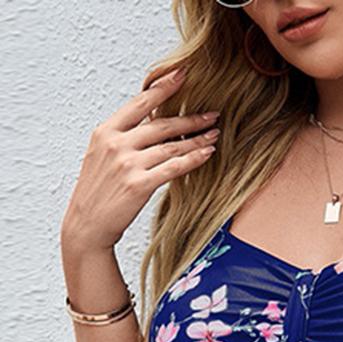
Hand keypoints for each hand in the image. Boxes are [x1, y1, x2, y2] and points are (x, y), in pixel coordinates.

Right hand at [61, 65, 220, 253]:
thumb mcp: (101, 156)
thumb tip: (149, 122)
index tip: (183, 75)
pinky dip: (193, 159)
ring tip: (215, 135)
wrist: (87, 224)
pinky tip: (207, 153)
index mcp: (106, 131)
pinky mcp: (138, 184)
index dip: (164, 87)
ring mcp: (127, 164)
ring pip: (171, 146)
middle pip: (161, 124)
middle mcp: (116, 144)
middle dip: (190, 118)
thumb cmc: (98, 192)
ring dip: (197, 139)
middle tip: (212, 114)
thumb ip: (122, 137)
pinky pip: (173, 168)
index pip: (139, 102)